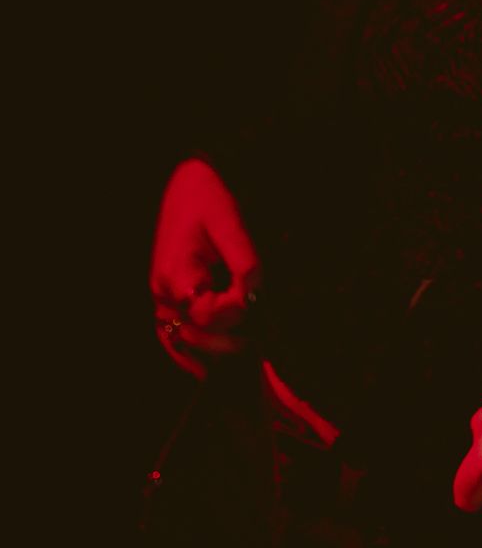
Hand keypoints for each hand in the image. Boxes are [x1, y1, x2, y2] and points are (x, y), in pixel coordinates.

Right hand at [149, 158, 261, 375]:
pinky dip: (185, 352)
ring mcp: (160, 294)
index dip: (234, 311)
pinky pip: (169, 334)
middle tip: (255, 344)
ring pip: (178, 341)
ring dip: (207, 352)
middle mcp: (163, 290)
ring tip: (237, 358)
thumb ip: (243, 261)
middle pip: (194, 333)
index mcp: (177, 272)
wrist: (184, 180)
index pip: (208, 312)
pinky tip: (202, 368)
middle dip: (224, 340)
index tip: (252, 296)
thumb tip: (253, 292)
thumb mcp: (230, 223)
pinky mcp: (164, 293)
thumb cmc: (207, 198)